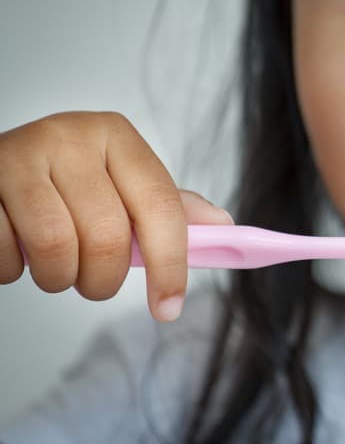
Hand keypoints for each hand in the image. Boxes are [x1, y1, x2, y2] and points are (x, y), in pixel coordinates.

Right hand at [0, 111, 232, 320]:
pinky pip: (5, 254)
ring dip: (58, 278)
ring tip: (54, 264)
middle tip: (93, 280)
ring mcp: (19, 156)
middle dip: (103, 280)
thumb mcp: (120, 182)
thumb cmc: (67, 180)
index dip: (171, 265)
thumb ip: (169, 207)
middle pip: (109, 237)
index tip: (169, 306)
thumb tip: (223, 226)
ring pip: (56, 249)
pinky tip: (16, 247)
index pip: (161, 208)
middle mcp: (71, 137)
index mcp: (117, 136)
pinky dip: (13, 270)